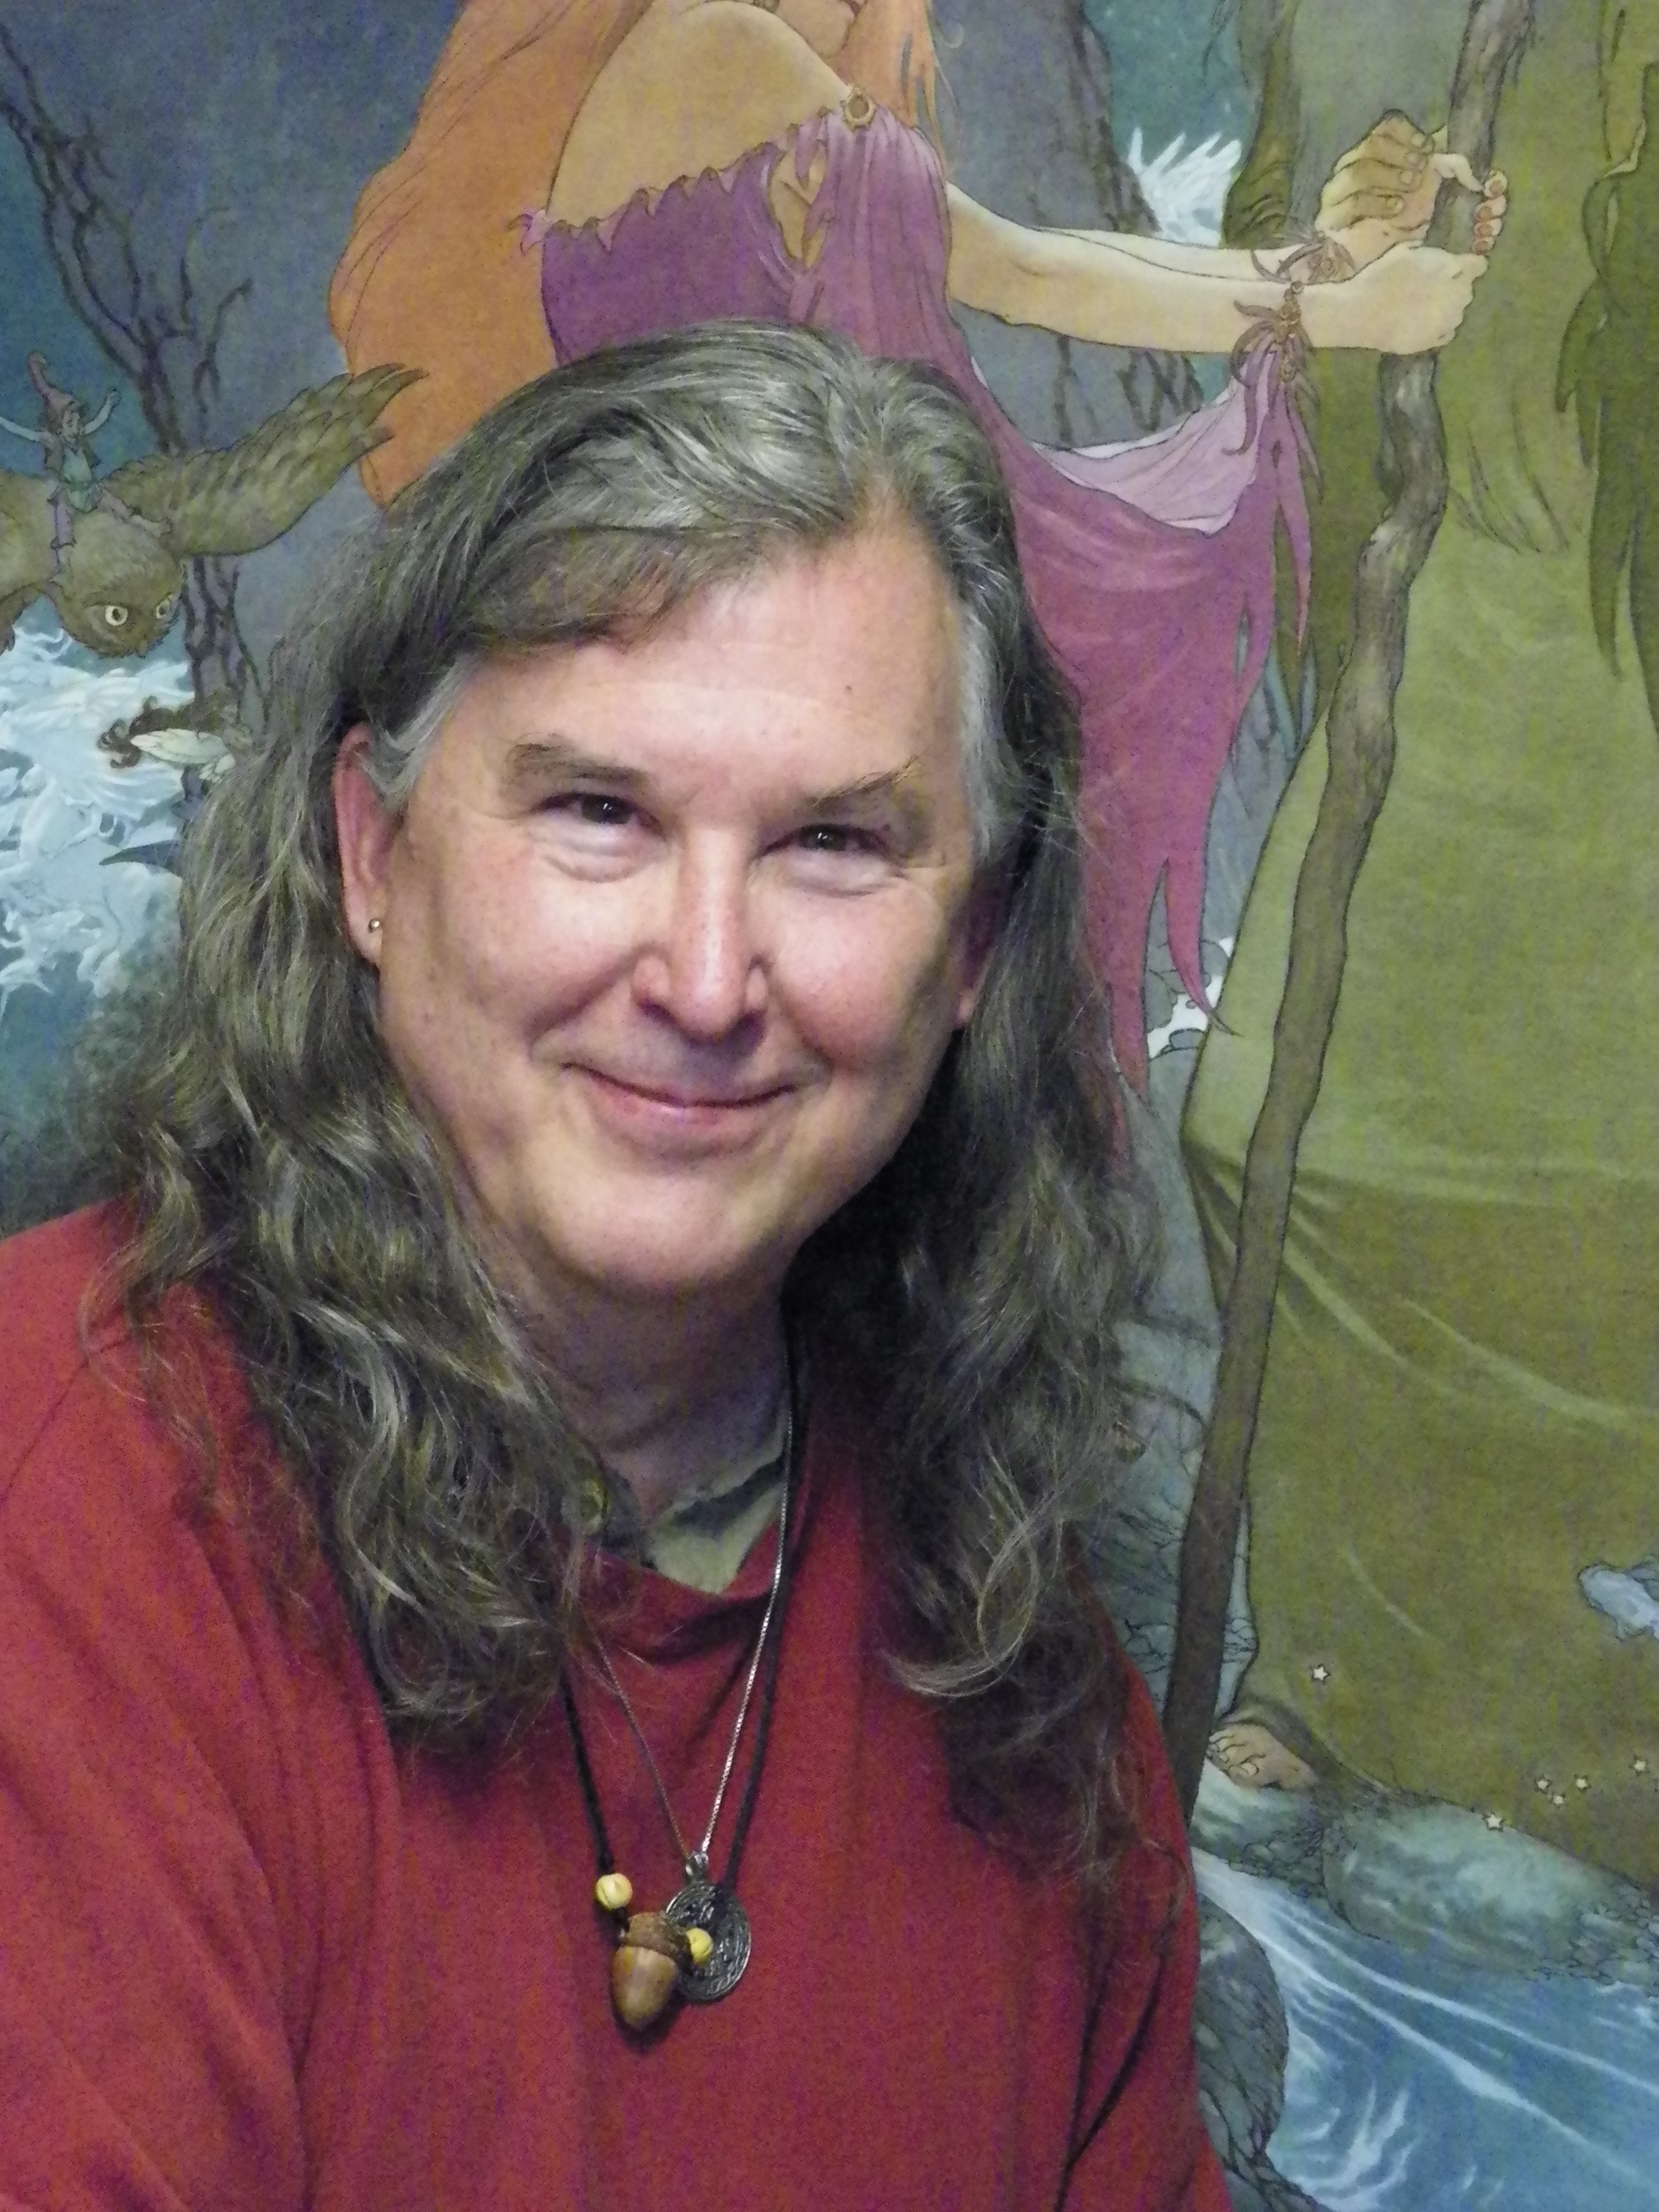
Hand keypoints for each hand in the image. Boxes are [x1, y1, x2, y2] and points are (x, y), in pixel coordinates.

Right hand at [1317, 113, 1505, 268]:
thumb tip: (1458, 138)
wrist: (1371, 265)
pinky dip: (1376, 203)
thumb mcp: (1423, 191)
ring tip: (1411, 186)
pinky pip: (1351, 203)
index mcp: (1373, 155)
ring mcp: (1336, 193)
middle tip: (1420, 166)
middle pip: (1370, 144)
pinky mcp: (1329, 219)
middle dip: (1399, 153)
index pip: (1384, 128)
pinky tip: (1396, 209)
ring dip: (1389, 175)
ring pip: (1357, 170)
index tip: (1428, 147)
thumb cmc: (1397, 224)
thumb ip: (1435, 165)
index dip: (1407, 133)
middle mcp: (1350, 168)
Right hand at [1338, 239, 1488, 353]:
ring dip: (1447, 308)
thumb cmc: (1383, 276)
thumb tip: (1439, 257)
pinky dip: (1439, 327)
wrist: (1363, 313)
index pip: (1479, 266)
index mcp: (1455, 270)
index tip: (1456, 266)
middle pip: (1467, 290)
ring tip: (1425, 307)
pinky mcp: (1434, 341)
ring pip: (1457, 312)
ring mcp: (1448, 322)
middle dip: (1455, 287)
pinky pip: (1446, 332)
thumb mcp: (1407, 252)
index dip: (1469, 265)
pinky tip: (1423, 323)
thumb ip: (1431, 255)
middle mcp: (1459, 297)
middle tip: (1433, 286)